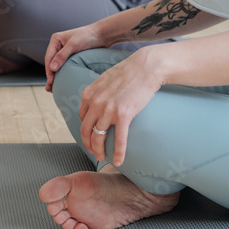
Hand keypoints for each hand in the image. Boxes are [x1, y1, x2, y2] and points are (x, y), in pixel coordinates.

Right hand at [44, 22, 109, 91]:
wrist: (102, 34)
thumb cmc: (88, 36)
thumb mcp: (74, 45)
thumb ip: (62, 56)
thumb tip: (52, 68)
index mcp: (56, 40)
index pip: (49, 57)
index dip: (49, 70)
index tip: (50, 81)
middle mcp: (59, 45)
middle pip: (51, 62)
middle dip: (50, 75)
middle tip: (50, 88)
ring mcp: (65, 51)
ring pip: (57, 65)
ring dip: (55, 76)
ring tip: (53, 88)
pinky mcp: (72, 55)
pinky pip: (65, 66)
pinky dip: (62, 73)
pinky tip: (62, 81)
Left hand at [77, 47, 163, 167]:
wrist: (145, 67)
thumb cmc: (128, 71)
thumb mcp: (105, 79)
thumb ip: (98, 92)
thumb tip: (96, 102)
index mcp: (89, 94)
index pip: (82, 117)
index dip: (85, 129)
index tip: (90, 136)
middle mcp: (95, 103)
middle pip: (86, 130)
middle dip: (88, 144)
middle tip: (93, 151)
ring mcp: (108, 110)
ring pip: (98, 137)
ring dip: (99, 151)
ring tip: (102, 157)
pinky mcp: (124, 115)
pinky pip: (118, 139)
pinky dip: (118, 153)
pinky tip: (119, 161)